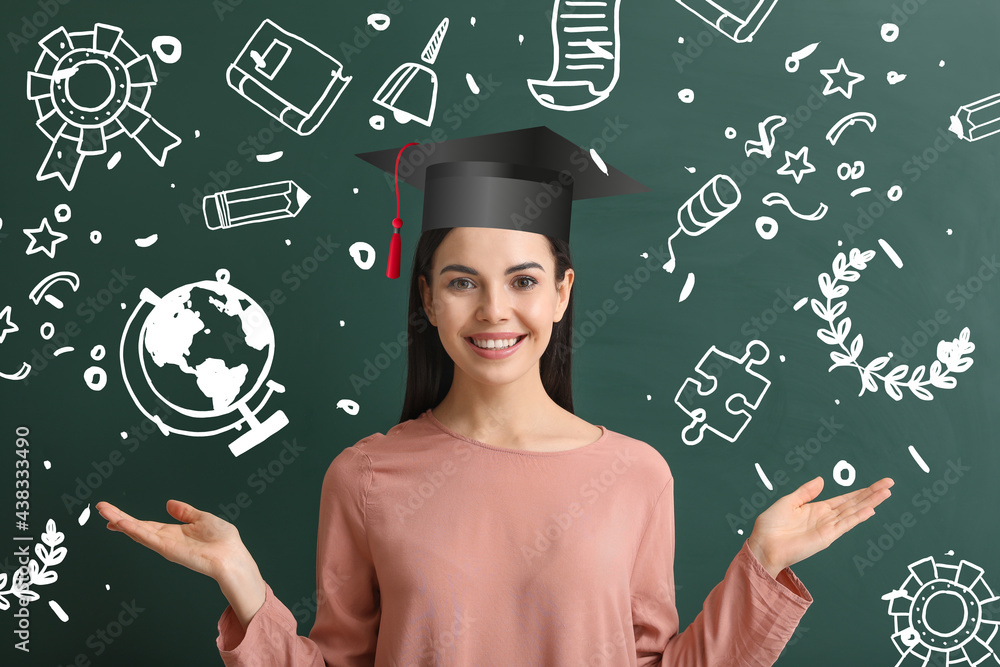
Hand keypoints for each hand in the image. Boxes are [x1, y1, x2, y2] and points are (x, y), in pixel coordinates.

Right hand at [96, 500, 265, 627]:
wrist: (231, 556)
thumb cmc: (222, 540)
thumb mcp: (201, 518)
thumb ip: (185, 512)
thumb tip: (170, 503)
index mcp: (173, 532)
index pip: (145, 525)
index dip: (129, 519)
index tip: (111, 513)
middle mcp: (165, 540)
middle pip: (136, 527)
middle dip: (118, 518)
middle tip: (100, 507)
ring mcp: (165, 545)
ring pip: (137, 531)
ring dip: (120, 520)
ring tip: (104, 511)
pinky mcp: (168, 549)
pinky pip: (148, 537)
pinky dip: (134, 530)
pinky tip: (121, 522)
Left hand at [747, 476, 893, 577]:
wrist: (763, 545)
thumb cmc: (771, 526)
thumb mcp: (788, 502)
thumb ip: (806, 492)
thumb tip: (822, 480)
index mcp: (817, 509)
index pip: (845, 499)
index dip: (861, 491)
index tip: (877, 484)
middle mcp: (826, 518)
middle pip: (854, 503)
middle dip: (872, 494)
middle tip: (889, 483)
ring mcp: (828, 528)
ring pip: (853, 512)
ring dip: (870, 503)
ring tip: (886, 493)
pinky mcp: (826, 537)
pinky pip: (844, 525)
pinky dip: (857, 517)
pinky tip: (870, 510)